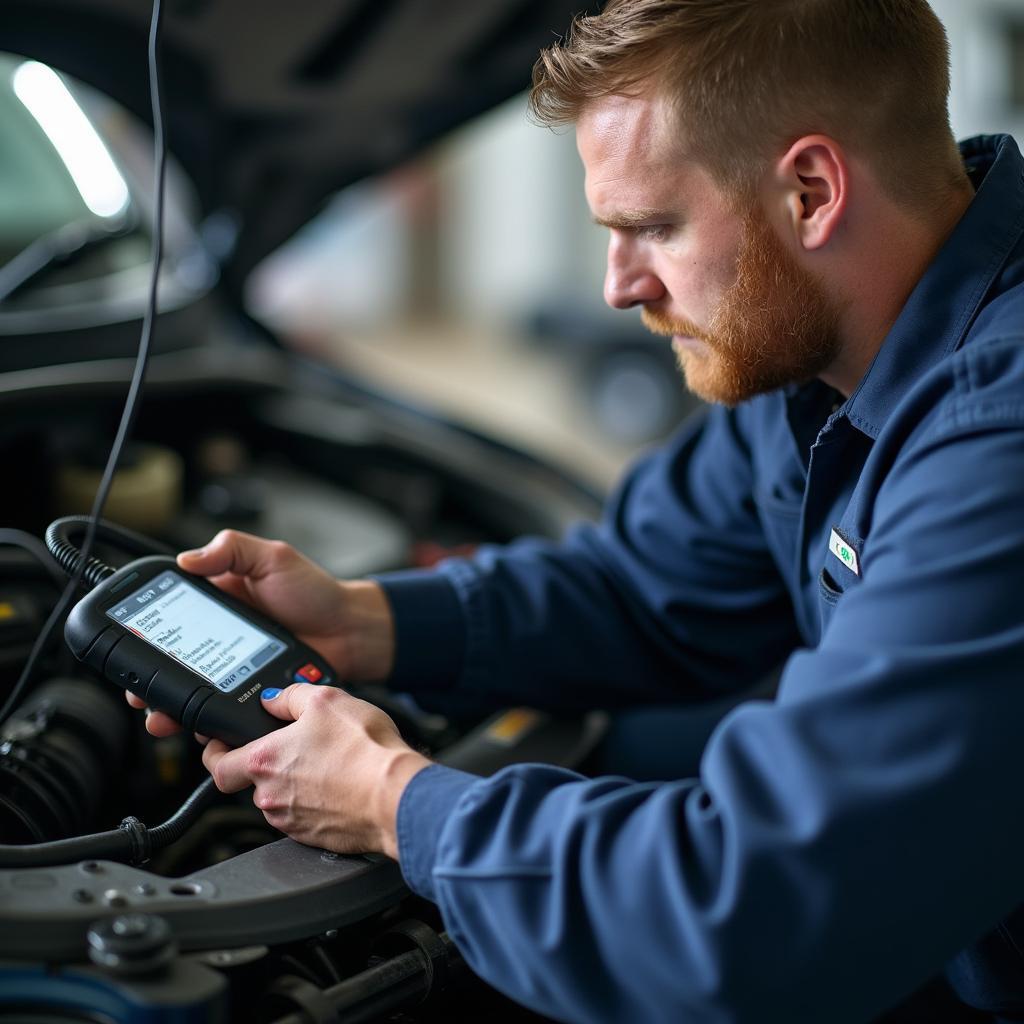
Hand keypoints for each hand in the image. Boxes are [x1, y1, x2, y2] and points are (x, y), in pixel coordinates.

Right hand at [127, 529, 395, 736]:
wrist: (352, 632)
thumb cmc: (317, 593)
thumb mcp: (274, 558)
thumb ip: (232, 550)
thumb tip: (187, 558)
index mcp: (217, 603)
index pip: (168, 619)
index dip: (144, 635)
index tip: (127, 646)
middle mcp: (219, 639)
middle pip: (170, 665)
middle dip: (147, 683)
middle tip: (138, 695)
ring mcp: (233, 670)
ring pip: (191, 695)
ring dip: (170, 710)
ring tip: (162, 719)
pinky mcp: (251, 695)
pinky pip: (222, 713)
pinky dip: (207, 725)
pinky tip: (201, 730)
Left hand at [202, 683, 431, 857]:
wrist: (396, 795)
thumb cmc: (365, 750)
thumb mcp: (327, 700)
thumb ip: (289, 696)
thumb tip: (272, 700)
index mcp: (264, 761)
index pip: (216, 764)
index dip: (214, 752)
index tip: (221, 745)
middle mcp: (269, 796)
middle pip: (251, 780)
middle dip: (269, 763)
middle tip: (297, 746)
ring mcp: (290, 821)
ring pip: (279, 797)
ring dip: (294, 782)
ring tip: (329, 763)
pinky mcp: (312, 837)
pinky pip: (303, 815)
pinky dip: (315, 800)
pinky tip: (339, 784)